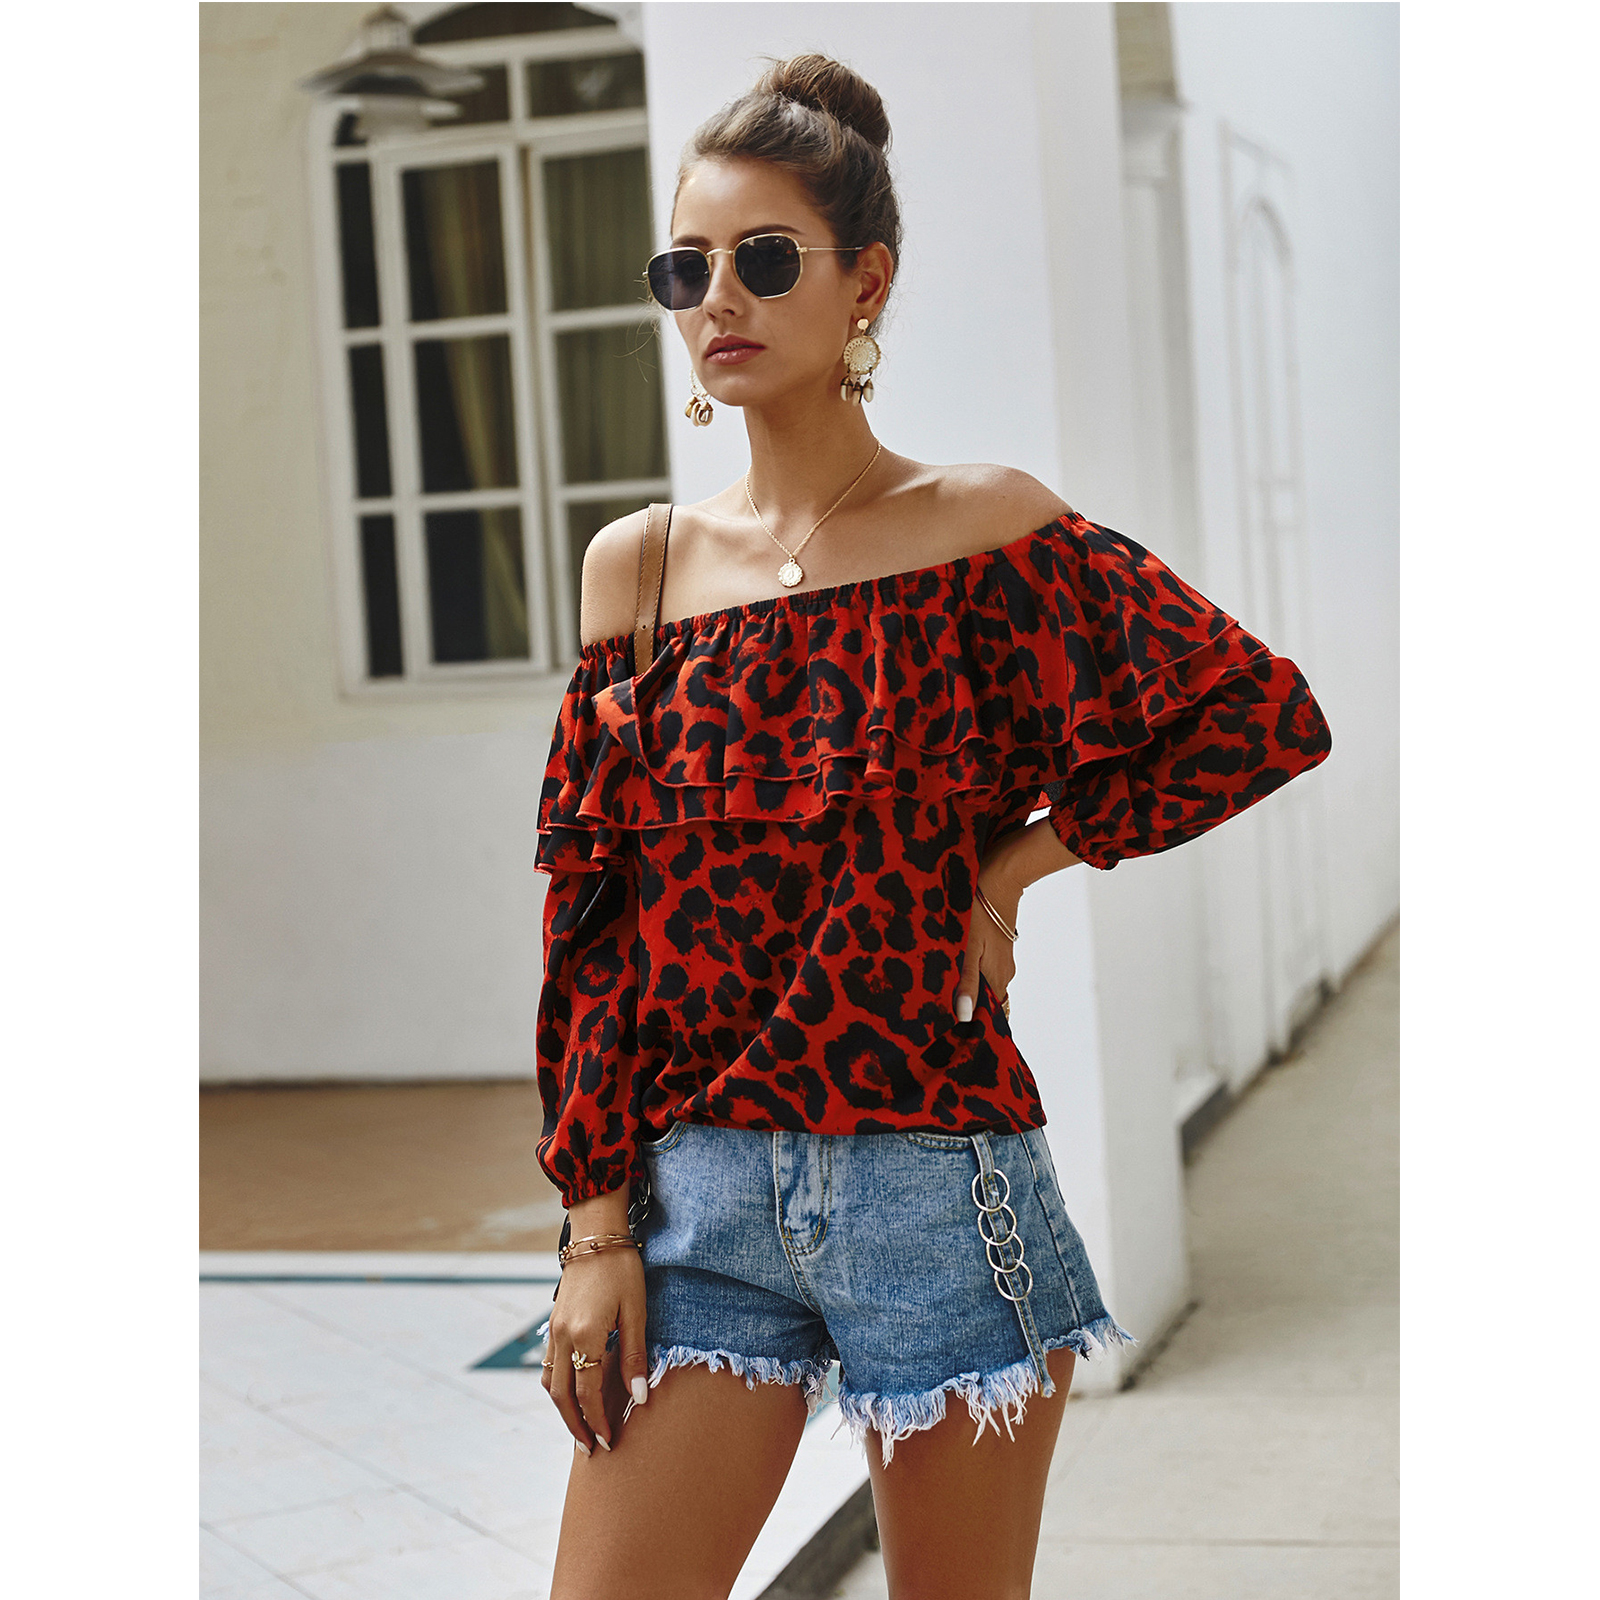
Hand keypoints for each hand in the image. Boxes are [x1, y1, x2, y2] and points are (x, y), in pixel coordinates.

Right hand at [541, 1245, 648, 1455]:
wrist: (595, 1236)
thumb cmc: (622, 1269)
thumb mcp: (636, 1310)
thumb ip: (635, 1355)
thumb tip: (640, 1397)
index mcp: (585, 1335)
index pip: (588, 1393)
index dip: (598, 1420)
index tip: (609, 1441)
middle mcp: (563, 1337)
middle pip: (563, 1396)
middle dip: (576, 1426)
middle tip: (590, 1450)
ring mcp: (553, 1331)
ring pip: (551, 1383)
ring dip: (563, 1411)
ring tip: (579, 1430)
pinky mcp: (552, 1325)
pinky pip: (549, 1366)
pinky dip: (558, 1388)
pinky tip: (571, 1396)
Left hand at [955, 871, 1018, 1022]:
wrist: (999, 880)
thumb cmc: (979, 912)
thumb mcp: (968, 949)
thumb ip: (967, 983)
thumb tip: (965, 1016)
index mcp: (996, 979)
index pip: (987, 1015)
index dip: (970, 1022)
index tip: (950, 1028)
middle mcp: (1003, 974)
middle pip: (986, 1002)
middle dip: (967, 1008)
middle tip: (939, 1010)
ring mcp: (1003, 961)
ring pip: (985, 985)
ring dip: (967, 989)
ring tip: (941, 989)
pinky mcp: (998, 949)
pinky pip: (985, 970)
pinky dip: (971, 974)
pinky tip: (954, 967)